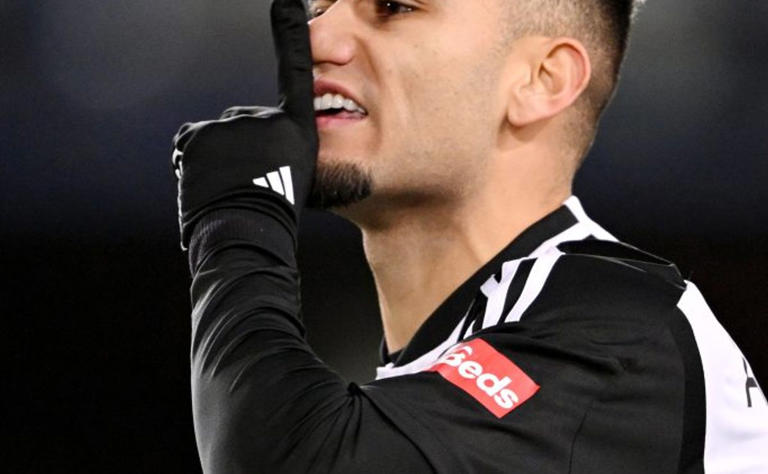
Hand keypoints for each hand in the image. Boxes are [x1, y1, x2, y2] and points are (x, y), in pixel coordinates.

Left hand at [171, 0, 315, 248]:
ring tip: (227, 191)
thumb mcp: (288, 179)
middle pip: (242, 125)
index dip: (291, 35)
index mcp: (296, 130)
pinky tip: (206, 186)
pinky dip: (192, 164)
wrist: (246, 236)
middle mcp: (267, 119)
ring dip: (214, 162)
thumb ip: (270, 150)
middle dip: (236, 151)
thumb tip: (239, 139)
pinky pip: (190, 145)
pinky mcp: (199, 135)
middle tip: (245, 184)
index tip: (286, 0)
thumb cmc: (270, 217)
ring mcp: (231, 125)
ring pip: (214, 138)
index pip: (296, 75)